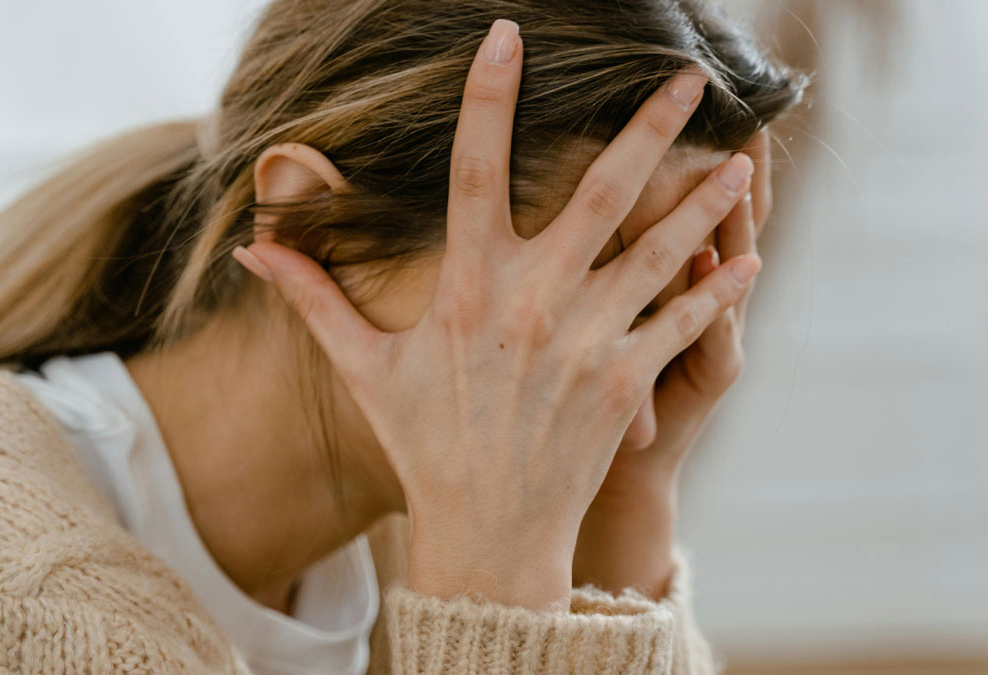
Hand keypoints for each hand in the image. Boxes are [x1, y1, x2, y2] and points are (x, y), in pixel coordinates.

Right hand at [235, 19, 758, 611]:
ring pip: (661, 250)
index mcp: (467, 287)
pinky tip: (750, 257)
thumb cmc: (423, 443)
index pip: (475, 169)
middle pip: (601, 192)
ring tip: (744, 158)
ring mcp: (587, 342)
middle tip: (687, 74)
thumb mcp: (363, 368)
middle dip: (649, 128)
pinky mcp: (625, 382)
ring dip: (705, 200)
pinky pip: (684, 323)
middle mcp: (534, 302)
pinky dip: (720, 290)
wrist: (485, 532)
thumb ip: (314, 298)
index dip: (489, 97)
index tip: (509, 36)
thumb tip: (252, 248)